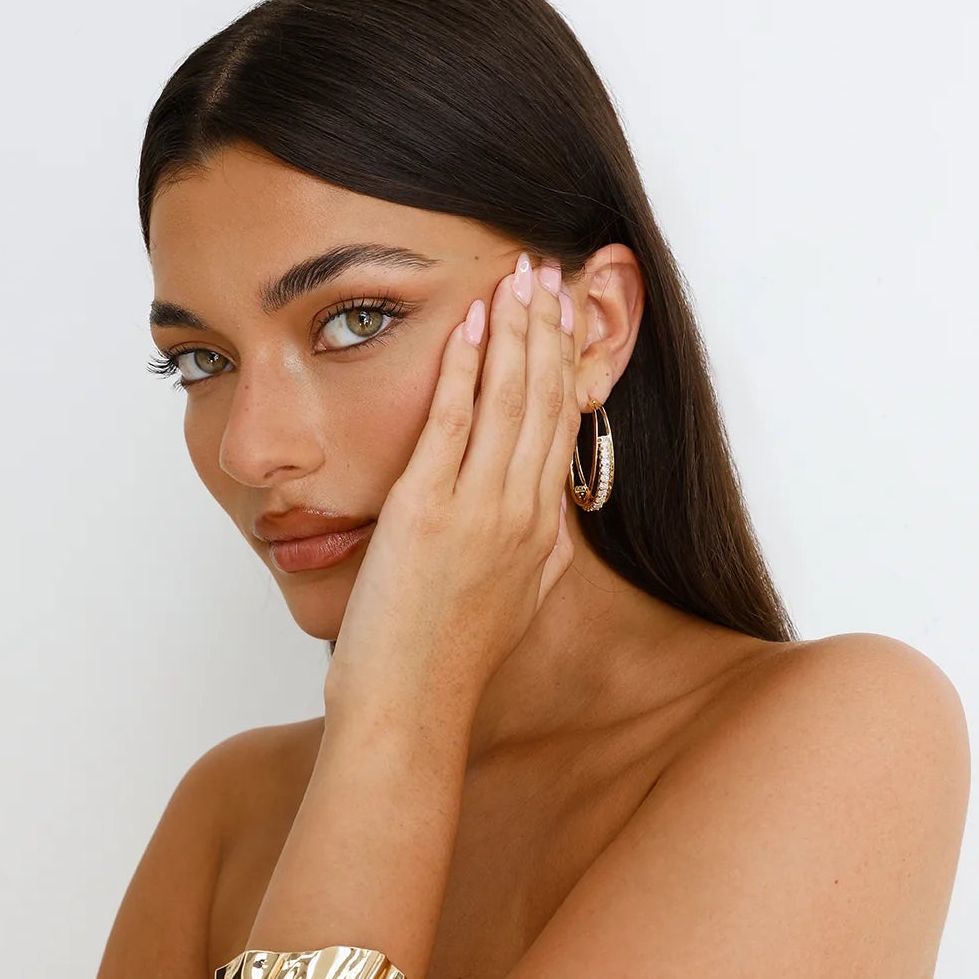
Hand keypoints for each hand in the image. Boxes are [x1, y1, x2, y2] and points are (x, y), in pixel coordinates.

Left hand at [323, 253, 579, 730]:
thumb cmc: (446, 664)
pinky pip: (455, 426)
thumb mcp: (513, 604)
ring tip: (518, 277)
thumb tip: (552, 527)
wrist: (411, 707)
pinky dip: (465, 371)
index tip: (564, 317)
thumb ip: (535, 557)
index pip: (564, 429)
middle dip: (549, 331)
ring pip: (511, 403)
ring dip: (515, 333)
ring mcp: (480, 513)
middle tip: (549, 271)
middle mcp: (523, 516)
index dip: (567, 365)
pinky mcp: (430, 514)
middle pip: (548, 402)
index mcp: (542, 534)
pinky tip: (470, 327)